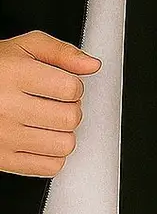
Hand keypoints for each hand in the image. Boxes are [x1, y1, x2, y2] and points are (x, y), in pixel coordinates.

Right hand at [0, 30, 101, 177]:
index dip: (75, 86)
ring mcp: (4, 136)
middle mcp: (7, 107)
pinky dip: (54, 154)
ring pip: (64, 144)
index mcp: (15, 75)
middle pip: (70, 117)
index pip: (70, 88)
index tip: (65, 85)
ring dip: (64, 132)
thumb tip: (91, 65)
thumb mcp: (27, 47)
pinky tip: (43, 138)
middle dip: (71, 108)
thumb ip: (62, 52)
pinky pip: (49, 167)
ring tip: (50, 120)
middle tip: (58, 103)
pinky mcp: (3, 160)